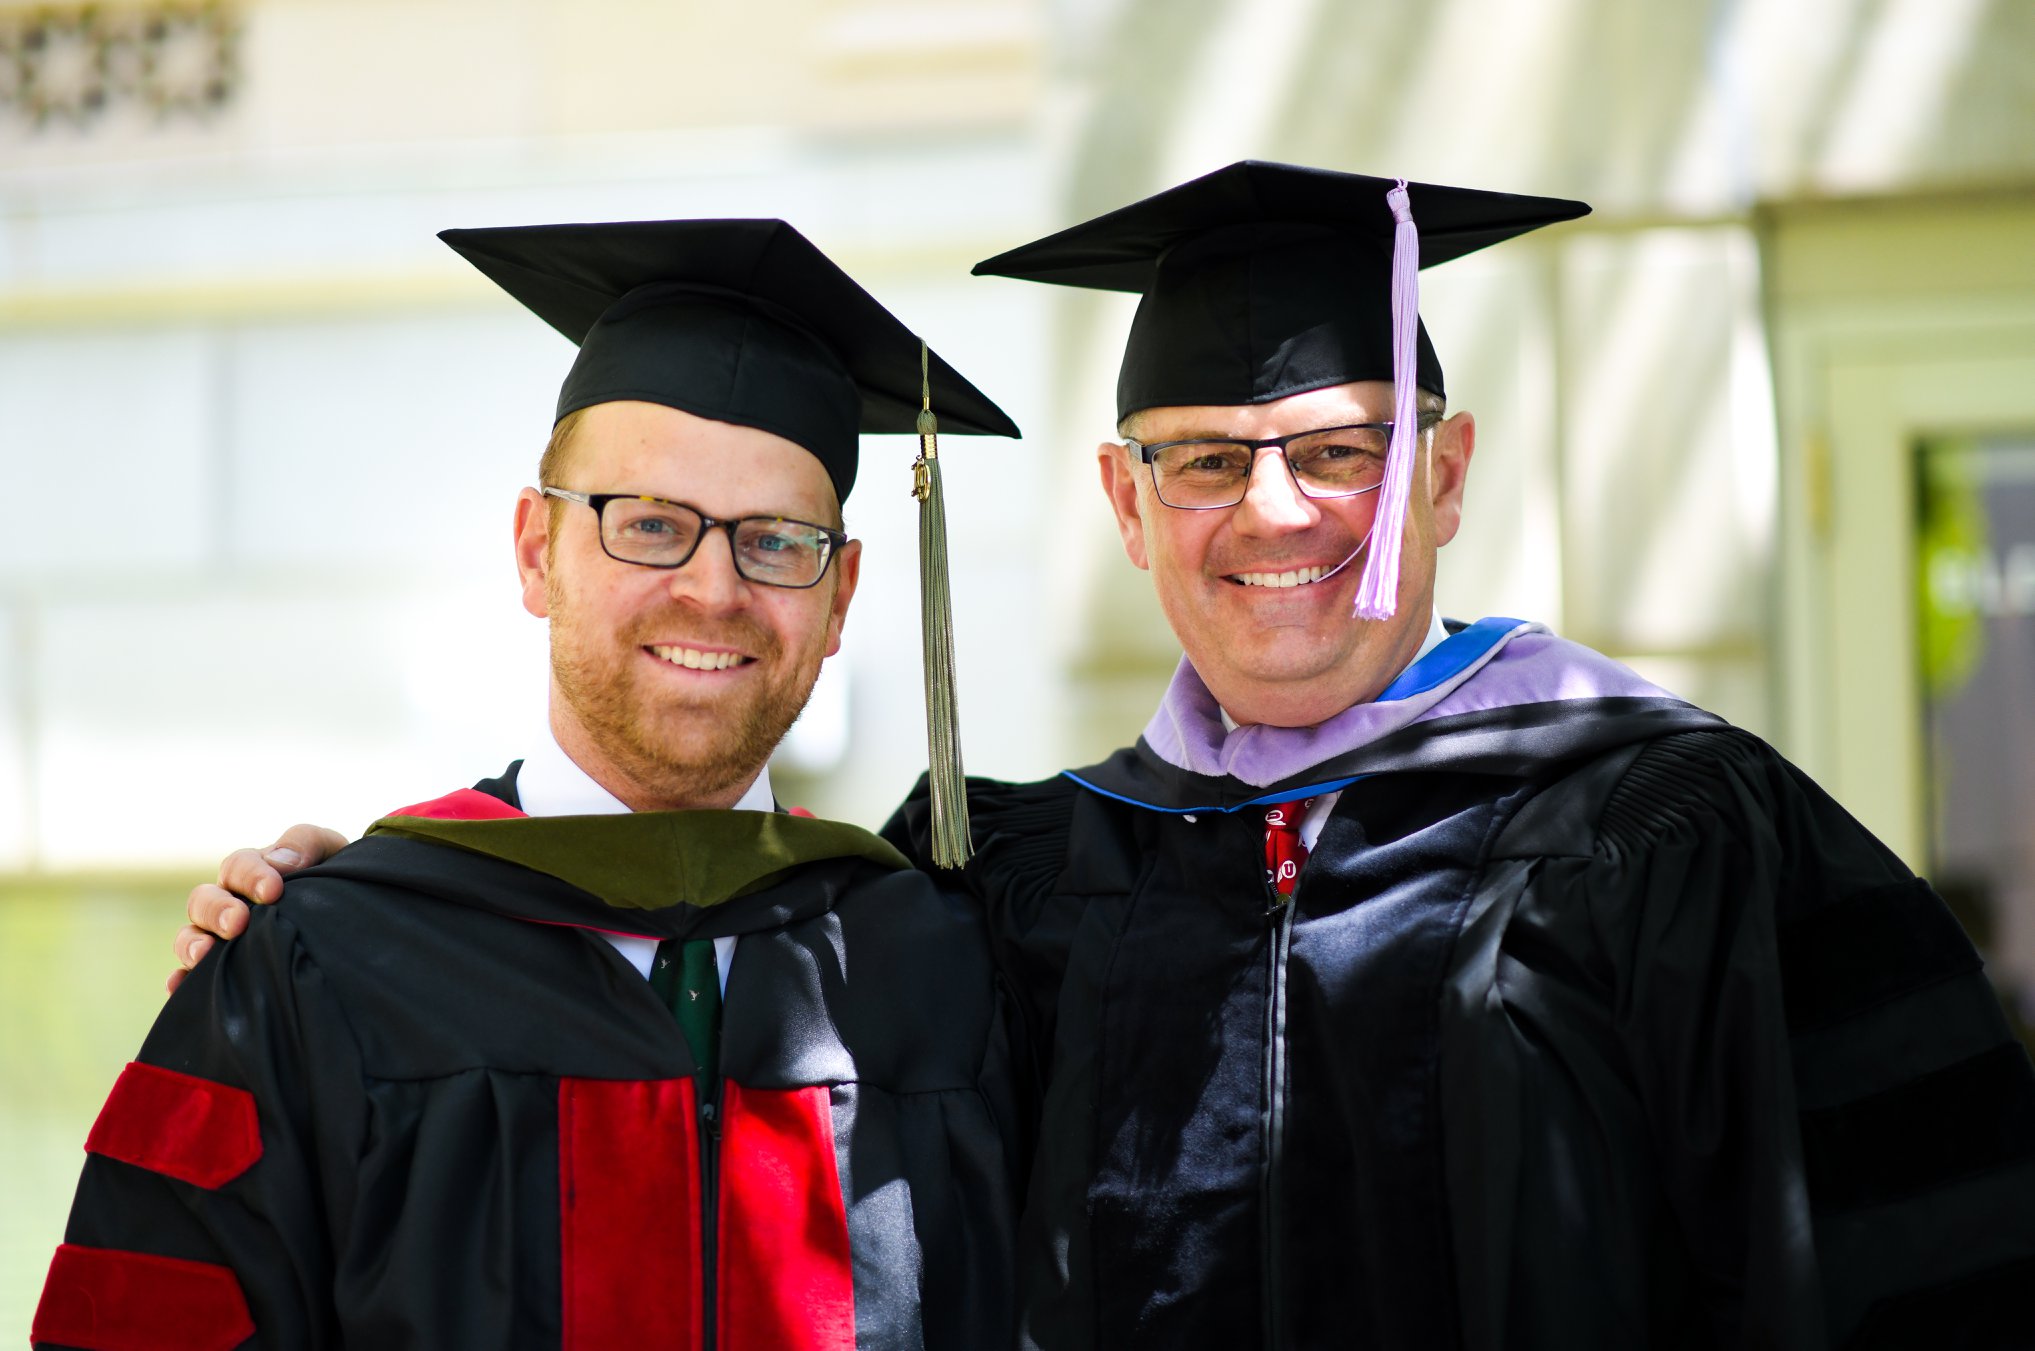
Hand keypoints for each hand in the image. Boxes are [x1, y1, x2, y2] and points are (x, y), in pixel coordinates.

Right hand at [168, 824, 349, 993]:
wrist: (349, 921)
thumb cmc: (335, 880)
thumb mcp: (329, 851)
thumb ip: (305, 842)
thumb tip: (282, 862)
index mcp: (251, 872)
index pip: (238, 867)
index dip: (251, 876)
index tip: (273, 891)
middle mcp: (229, 903)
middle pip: (204, 901)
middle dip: (217, 910)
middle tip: (237, 923)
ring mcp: (221, 939)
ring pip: (190, 937)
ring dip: (192, 944)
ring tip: (204, 954)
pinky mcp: (222, 972)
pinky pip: (191, 978)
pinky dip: (181, 981)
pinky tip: (179, 986)